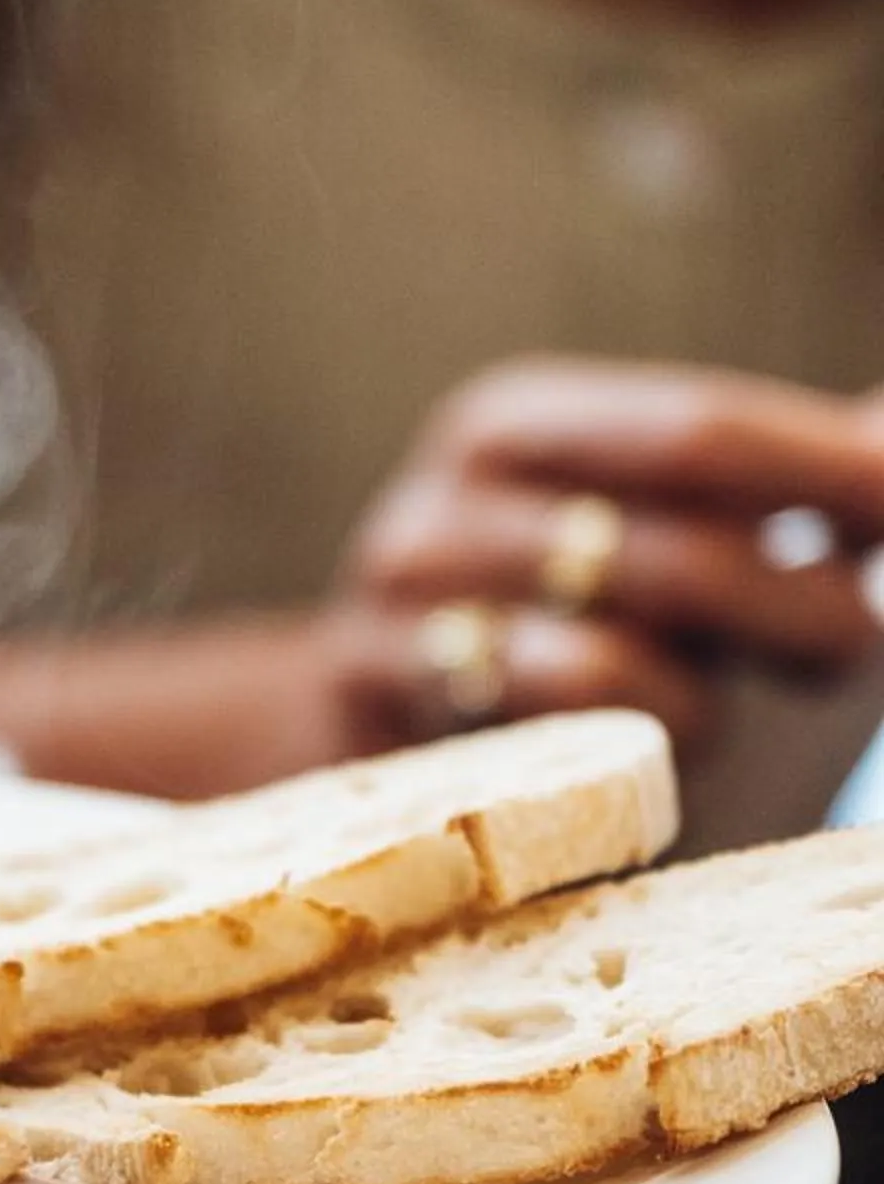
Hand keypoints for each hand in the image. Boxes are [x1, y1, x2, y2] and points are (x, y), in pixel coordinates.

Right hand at [333, 359, 883, 753]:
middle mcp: (451, 496)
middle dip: (805, 608)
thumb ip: (771, 480)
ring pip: (618, 658)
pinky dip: (625, 755)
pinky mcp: (379, 711)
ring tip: (715, 718)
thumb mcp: (647, 535)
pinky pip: (541, 749)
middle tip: (858, 648)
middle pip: (679, 544)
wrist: (350, 727)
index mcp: (524, 424)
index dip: (833, 474)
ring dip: (709, 705)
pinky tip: (634, 759)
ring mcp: (405, 610)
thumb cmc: (538, 623)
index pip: (707, 431)